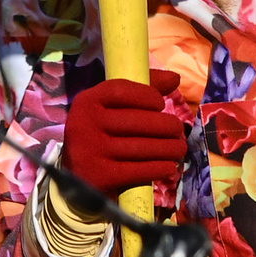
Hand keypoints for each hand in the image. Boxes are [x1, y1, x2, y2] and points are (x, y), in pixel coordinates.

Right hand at [62, 71, 185, 196]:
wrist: (76, 177)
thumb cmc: (101, 135)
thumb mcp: (111, 108)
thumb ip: (140, 90)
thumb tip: (175, 78)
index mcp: (86, 102)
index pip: (120, 90)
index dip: (146, 95)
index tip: (161, 104)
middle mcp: (84, 124)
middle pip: (137, 121)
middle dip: (166, 126)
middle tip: (178, 131)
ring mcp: (90, 151)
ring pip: (142, 147)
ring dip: (169, 149)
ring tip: (179, 149)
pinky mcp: (99, 176)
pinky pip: (138, 170)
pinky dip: (159, 169)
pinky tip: (170, 168)